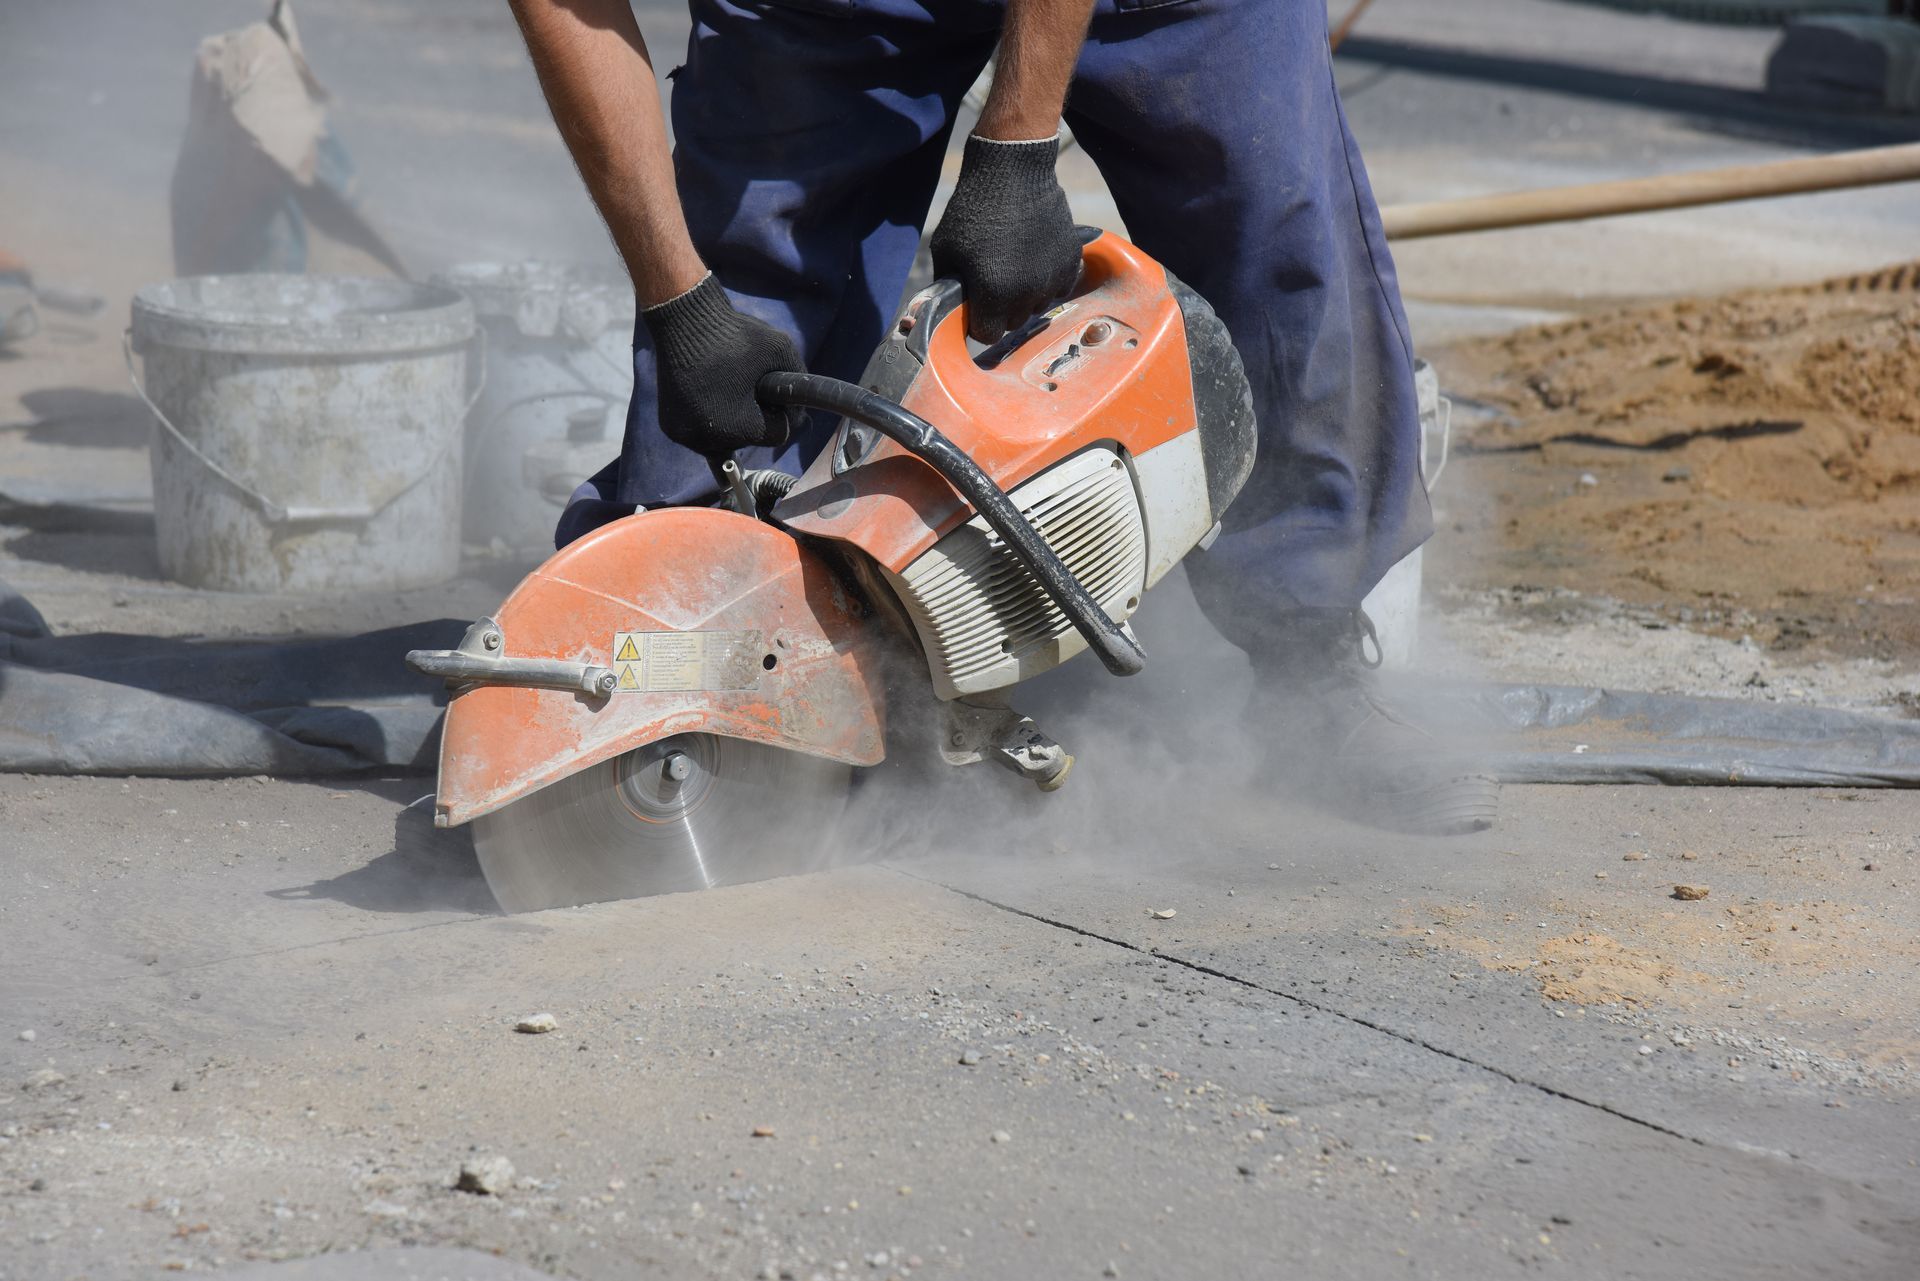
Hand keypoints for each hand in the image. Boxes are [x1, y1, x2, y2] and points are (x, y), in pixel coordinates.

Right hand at [643, 275, 807, 458]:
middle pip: (749, 439)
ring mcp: (686, 436)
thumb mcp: (781, 349)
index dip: (779, 410)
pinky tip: (709, 394)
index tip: (767, 387)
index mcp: (739, 428)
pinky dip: (709, 419)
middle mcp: (709, 441)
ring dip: (731, 420)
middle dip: (753, 416)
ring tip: (726, 386)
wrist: (683, 320)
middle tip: (744, 384)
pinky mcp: (671, 428)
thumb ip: (800, 382)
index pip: (777, 434)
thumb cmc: (734, 335)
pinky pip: (702, 433)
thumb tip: (800, 413)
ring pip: (725, 440)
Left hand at [929, 134, 1081, 342]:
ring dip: (1025, 297)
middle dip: (1001, 311)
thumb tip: (949, 309)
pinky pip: (1059, 288)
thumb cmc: (973, 209)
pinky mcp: (1070, 260)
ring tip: (1014, 268)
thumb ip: (947, 286)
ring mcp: (1053, 278)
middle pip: (1013, 324)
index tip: (975, 307)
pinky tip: (1034, 260)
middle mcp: (1027, 293)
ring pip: (1037, 307)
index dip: (978, 323)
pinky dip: (1047, 281)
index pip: (987, 335)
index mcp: (994, 294)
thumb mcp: (945, 250)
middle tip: (993, 283)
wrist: (1013, 170)